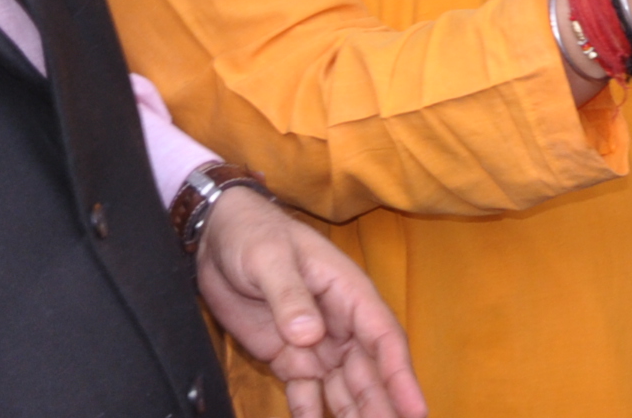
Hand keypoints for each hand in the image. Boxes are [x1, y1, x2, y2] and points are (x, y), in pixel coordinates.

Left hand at [194, 187, 427, 417]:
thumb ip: (289, 295)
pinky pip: (306, 394)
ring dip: (355, 415)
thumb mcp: (269, 257)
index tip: (415, 410)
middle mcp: (339, 324)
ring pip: (343, 390)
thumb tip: (309, 334)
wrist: (216, 236)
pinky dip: (312, 414)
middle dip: (382, 406)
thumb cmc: (252, 232)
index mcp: (347, 292)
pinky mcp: (288, 358)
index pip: (383, 338)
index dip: (401, 376)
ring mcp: (315, 345)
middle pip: (369, 373)